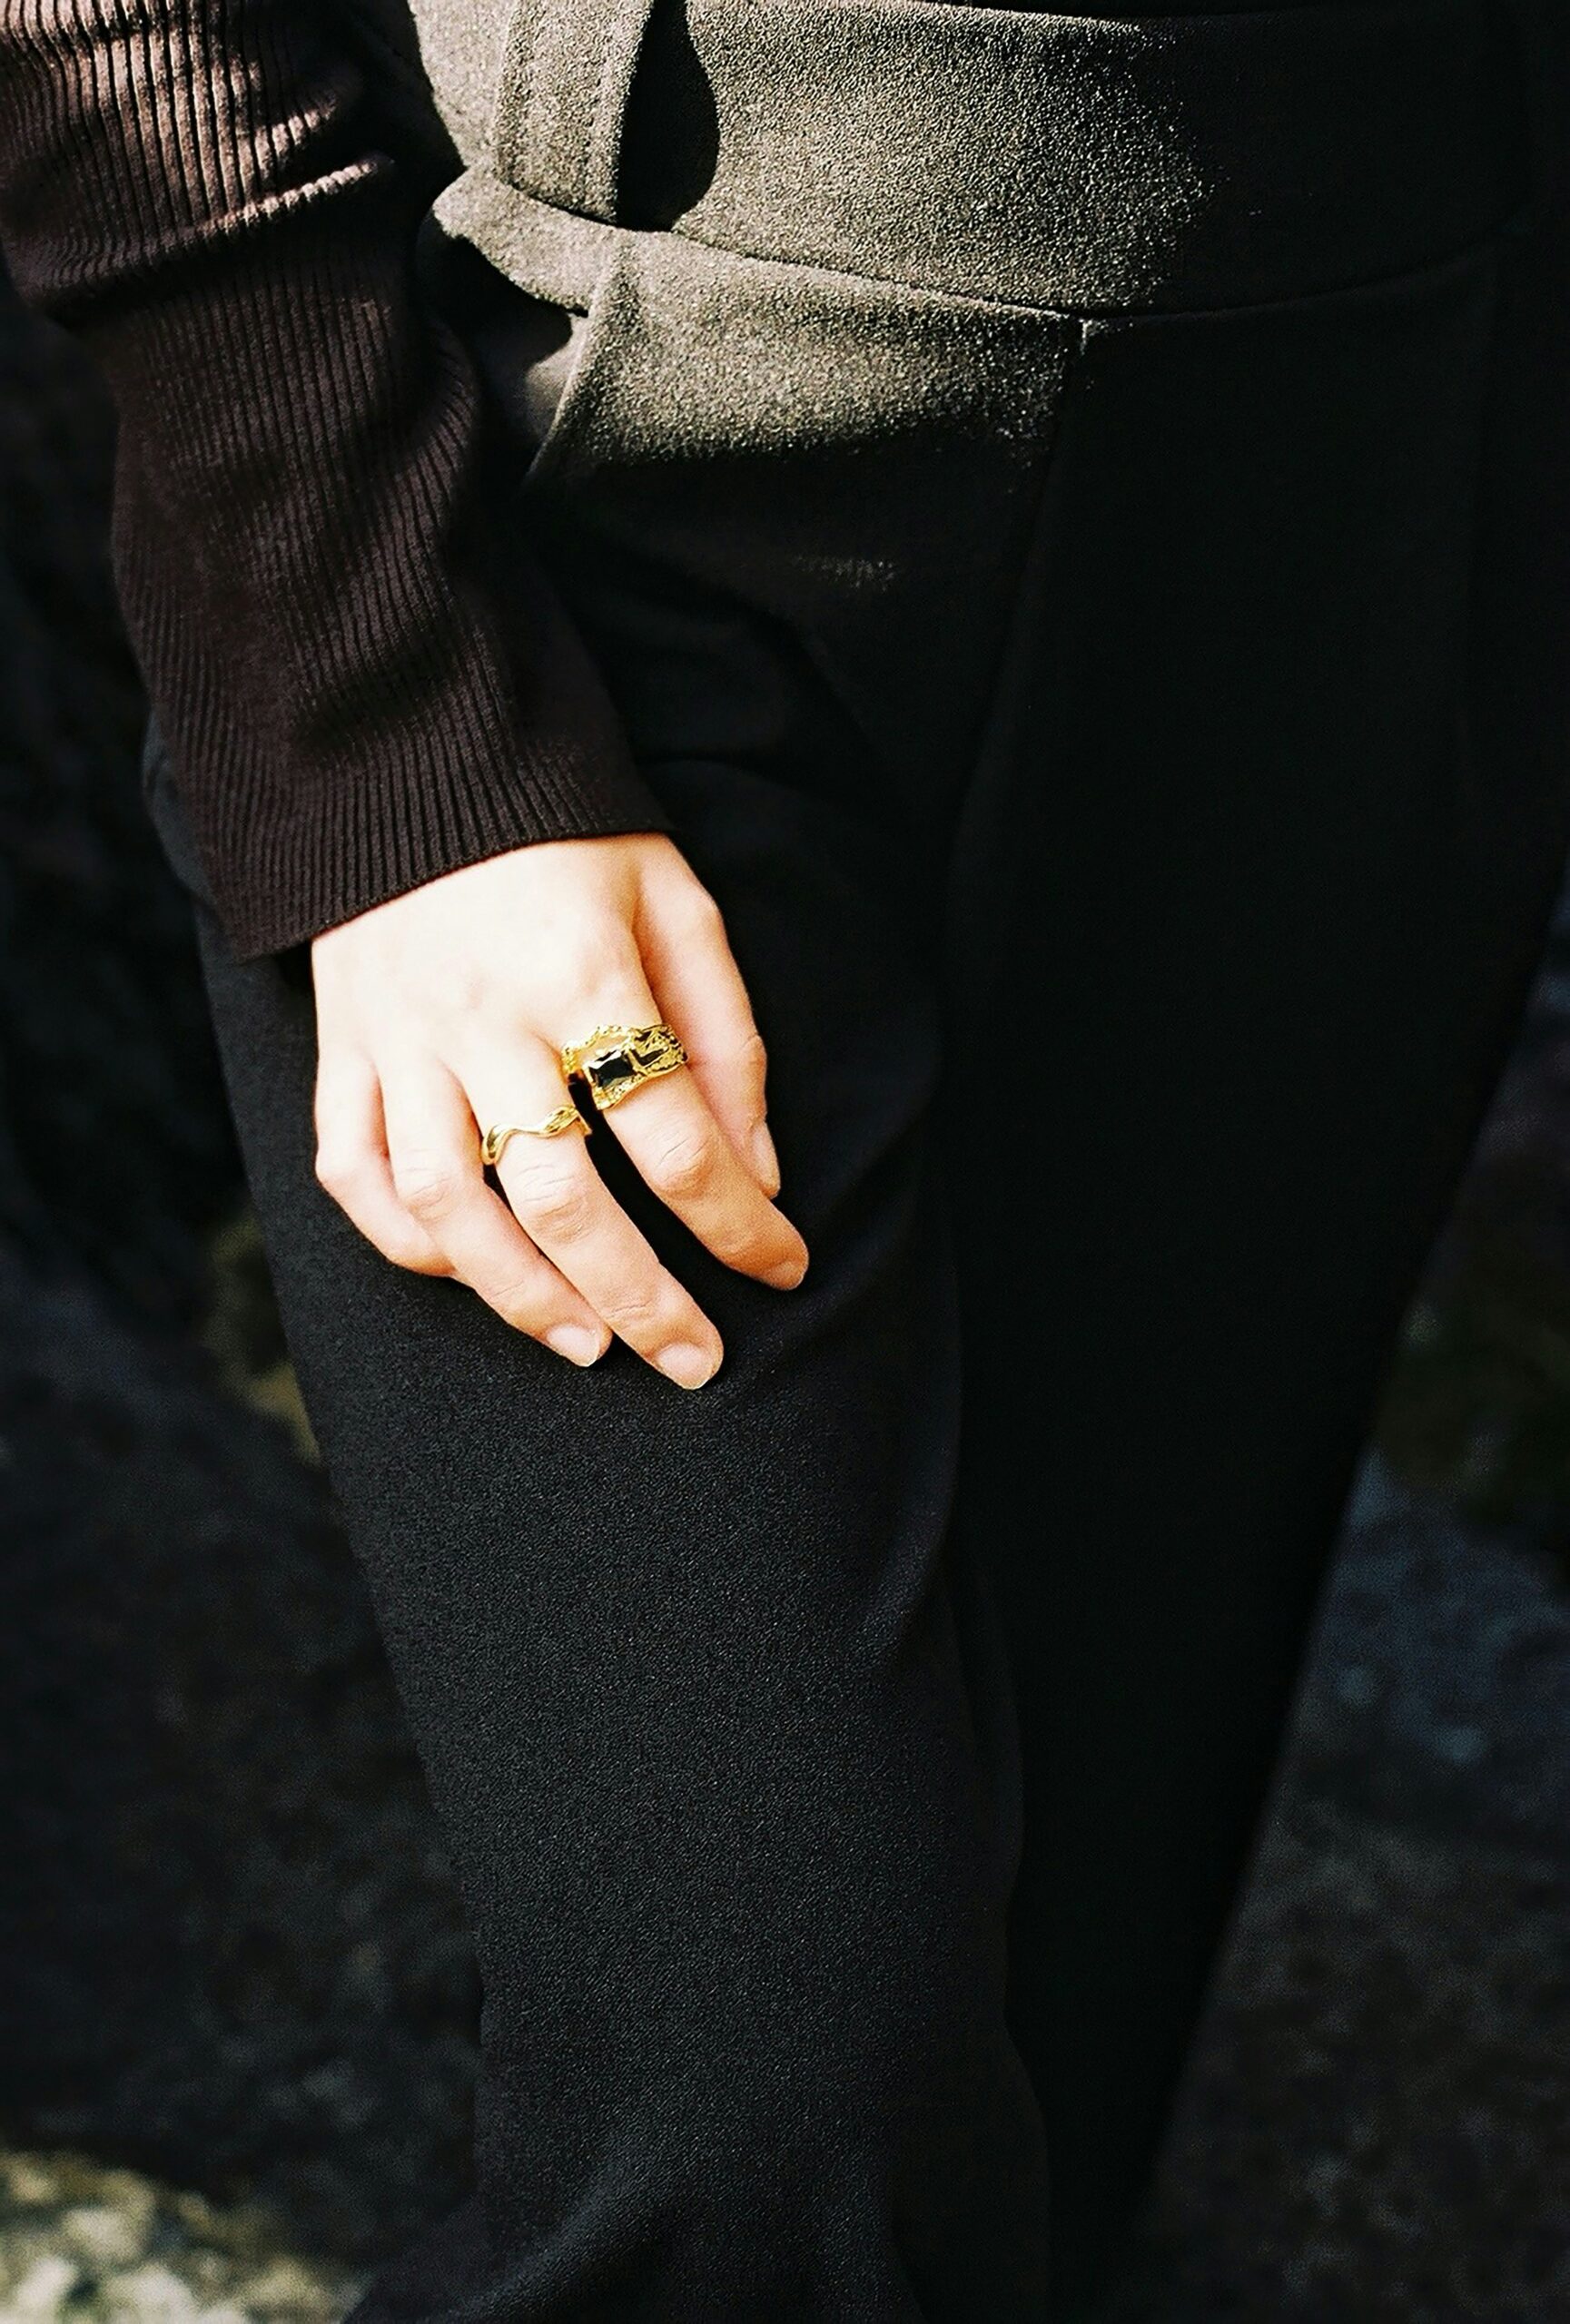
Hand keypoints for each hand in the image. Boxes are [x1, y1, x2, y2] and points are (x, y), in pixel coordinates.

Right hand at [309, 833, 807, 1385]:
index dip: (737, 1221)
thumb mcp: (675, 898)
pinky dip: (407, 1240)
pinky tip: (469, 1273)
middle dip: (641, 1296)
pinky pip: (354, 1171)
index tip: (785, 1268)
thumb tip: (757, 1169)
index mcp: (584, 972)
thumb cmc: (566, 832)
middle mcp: (484, 1018)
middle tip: (696, 1360)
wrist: (411, 751)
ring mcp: (400, 1039)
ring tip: (589, 1343)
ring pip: (449, 1205)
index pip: (674, 1132)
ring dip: (522, 1294)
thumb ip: (724, 1030)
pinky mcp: (342, 1047)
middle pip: (563, 1196)